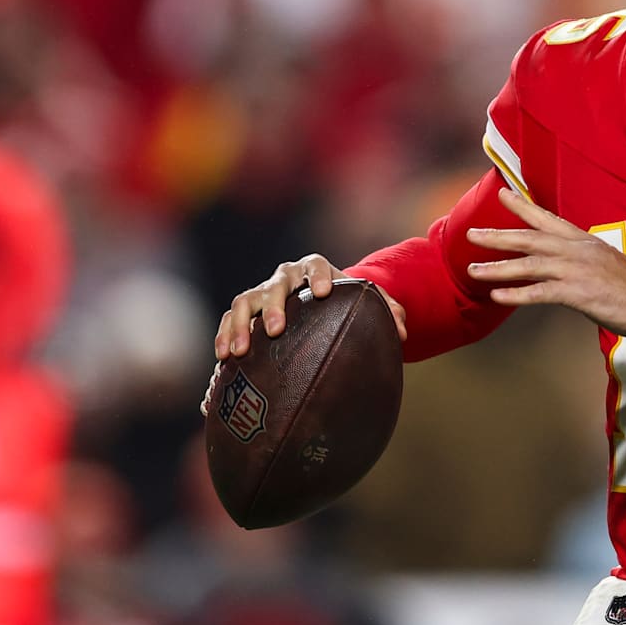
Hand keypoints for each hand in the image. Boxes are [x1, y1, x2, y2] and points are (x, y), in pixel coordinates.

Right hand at [212, 254, 408, 359]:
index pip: (316, 265)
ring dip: (239, 325)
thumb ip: (385, 311)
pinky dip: (223, 336)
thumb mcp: (364, 303)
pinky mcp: (245, 313)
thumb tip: (402, 331)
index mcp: (315, 269)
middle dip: (273, 306)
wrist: (316, 301)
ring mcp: (261, 293)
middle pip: (275, 286)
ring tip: (239, 352)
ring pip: (243, 302)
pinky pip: (227, 321)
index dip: (319, 276)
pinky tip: (222, 360)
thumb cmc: (342, 304)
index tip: (324, 292)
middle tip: (276, 330)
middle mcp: (284, 278)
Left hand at [466, 189, 625, 336]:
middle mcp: (576, 250)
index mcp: (583, 240)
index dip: (523, 206)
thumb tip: (563, 263)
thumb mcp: (604, 262)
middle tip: (471, 234)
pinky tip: (497, 296)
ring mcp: (576, 270)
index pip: (548, 218)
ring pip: (529, 264)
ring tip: (473, 271)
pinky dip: (517, 294)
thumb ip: (581, 258)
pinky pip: (540, 292)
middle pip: (530, 238)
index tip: (502, 193)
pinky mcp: (577, 293)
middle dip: (498, 236)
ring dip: (498, 268)